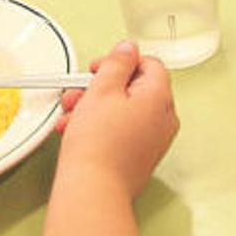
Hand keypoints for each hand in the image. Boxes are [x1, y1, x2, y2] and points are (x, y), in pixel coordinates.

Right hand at [55, 40, 177, 198]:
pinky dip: (101, 126)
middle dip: (101, 87)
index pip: (149, 63)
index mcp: (159, 98)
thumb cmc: (98, 143)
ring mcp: (154, 140)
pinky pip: (123, 130)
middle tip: (79, 92)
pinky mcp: (140, 156)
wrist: (94, 187)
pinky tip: (77, 132)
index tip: (98, 68)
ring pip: (125, 110)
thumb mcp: (102, 90)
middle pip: (135, 88)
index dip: (120, 61)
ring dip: (95, 107)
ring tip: (71, 116)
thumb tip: (128, 49)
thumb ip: (117, 63)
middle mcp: (164, 119)